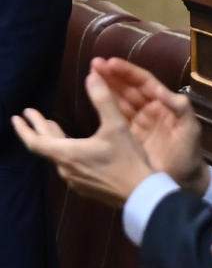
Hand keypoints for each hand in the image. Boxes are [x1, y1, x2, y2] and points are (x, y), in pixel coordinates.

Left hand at [11, 65, 158, 203]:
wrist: (139, 193)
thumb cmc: (127, 158)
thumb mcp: (117, 126)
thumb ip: (103, 100)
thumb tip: (91, 75)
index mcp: (67, 153)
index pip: (35, 141)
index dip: (25, 129)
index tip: (16, 117)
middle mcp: (65, 168)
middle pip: (45, 147)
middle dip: (38, 129)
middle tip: (30, 115)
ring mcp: (74, 180)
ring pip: (57, 156)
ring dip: (53, 140)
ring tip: (53, 128)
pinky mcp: (84, 187)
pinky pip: (68, 166)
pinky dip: (65, 152)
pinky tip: (75, 149)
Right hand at [96, 56, 207, 193]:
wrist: (181, 182)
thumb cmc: (189, 154)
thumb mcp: (189, 128)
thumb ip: (180, 107)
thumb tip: (162, 90)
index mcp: (165, 104)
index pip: (144, 82)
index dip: (128, 72)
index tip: (110, 62)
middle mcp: (150, 110)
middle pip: (129, 88)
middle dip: (113, 75)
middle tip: (94, 63)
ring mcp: (137, 123)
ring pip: (119, 100)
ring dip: (106, 87)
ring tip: (90, 74)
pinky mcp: (127, 138)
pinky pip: (114, 118)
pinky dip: (104, 107)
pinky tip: (93, 99)